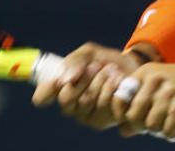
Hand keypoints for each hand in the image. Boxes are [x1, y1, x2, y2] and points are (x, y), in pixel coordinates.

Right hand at [31, 42, 145, 129]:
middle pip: (65, 98)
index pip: (42, 97)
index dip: (47, 89)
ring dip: (100, 80)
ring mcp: (85, 116)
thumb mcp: (89, 53)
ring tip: (111, 69)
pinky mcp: (101, 121)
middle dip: (83, 79)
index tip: (61, 78)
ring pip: (86, 101)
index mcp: (60, 89)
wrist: (132, 67)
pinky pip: (104, 106)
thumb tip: (65, 79)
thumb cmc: (105, 61)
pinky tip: (119, 79)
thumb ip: (75, 62)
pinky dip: (112, 87)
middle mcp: (70, 106)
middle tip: (96, 66)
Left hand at [111, 57, 174, 139]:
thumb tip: (123, 132)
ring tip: (170, 125)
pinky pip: (167, 131)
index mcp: (145, 72)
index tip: (136, 121)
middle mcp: (154, 79)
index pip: (118, 99)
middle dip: (142, 127)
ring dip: (160, 131)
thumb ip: (140, 108)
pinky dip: (173, 134)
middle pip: (132, 116)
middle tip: (156, 125)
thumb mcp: (160, 90)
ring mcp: (169, 91)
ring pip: (150, 126)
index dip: (122, 116)